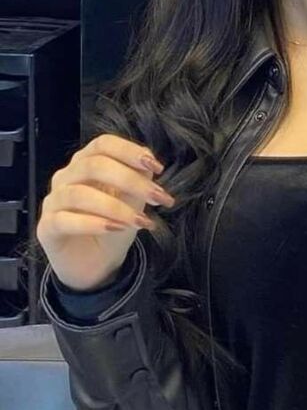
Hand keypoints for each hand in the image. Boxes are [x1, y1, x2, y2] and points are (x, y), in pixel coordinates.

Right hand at [36, 134, 174, 290]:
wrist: (98, 264)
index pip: (103, 144)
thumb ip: (139, 177)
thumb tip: (149, 161)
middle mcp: (66, 176)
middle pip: (94, 165)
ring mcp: (53, 201)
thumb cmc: (114, 225)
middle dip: (131, 181)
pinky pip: (64, 220)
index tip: (157, 168)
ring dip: (115, 207)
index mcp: (86, 162)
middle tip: (157, 197)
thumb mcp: (133, 200)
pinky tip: (116, 229)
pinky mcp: (46, 227)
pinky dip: (93, 224)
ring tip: (140, 221)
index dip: (130, 151)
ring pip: (79, 194)